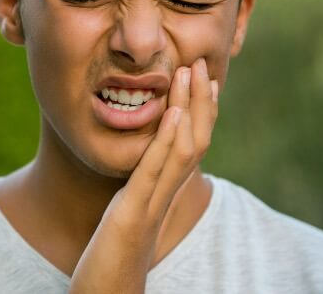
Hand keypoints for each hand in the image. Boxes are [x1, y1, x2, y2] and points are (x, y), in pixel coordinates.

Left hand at [69, 58, 218, 293]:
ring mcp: (151, 204)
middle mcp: (165, 196)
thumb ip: (140, 190)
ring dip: (189, 109)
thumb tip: (144, 167)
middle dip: (201, 101)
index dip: (203, 112)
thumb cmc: (115, 259)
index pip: (192, 145)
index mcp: (163, 193)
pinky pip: (154, 172)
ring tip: (190, 74)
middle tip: (202, 64)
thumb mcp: (130, 215)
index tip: (206, 79)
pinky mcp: (132, 213)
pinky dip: (167, 140)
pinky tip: (172, 114)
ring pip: (182, 150)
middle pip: (196, 141)